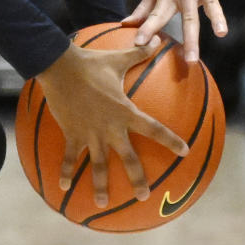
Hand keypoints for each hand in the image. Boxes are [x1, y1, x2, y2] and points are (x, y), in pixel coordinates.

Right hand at [37, 41, 187, 209]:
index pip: (155, 129)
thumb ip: (139, 54)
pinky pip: (69, 157)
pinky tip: (63, 187)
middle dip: (137, 179)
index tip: (184, 152)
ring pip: (98, 165)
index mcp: (126, 112)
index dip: (171, 141)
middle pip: (128, 158)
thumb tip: (159, 41)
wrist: (60, 68)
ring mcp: (91, 133)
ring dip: (101, 185)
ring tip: (103, 203)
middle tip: (145, 196)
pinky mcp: (72, 133)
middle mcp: (111, 128)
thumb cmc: (91, 63)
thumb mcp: (118, 59)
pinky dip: (65, 172)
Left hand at [124, 0, 244, 61]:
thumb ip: (144, 7)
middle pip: (188, 18)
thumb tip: (126, 24)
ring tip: (222, 33)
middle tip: (191, 59)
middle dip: (189, 39)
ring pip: (211, 3)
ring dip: (217, 17)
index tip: (139, 45)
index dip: (148, 29)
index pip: (156, 16)